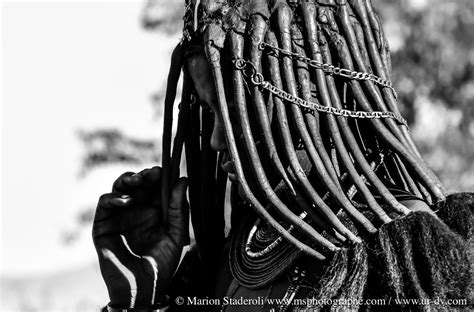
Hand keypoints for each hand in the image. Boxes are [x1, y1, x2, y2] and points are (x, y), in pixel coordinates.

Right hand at [92, 166, 188, 308]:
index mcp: (155, 211)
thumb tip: (183, 179)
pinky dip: (113, 198)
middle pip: (137, 184)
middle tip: (152, 174)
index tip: (165, 171)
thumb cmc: (162, 264)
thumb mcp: (176, 234)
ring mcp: (119, 217)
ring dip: (127, 179)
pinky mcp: (103, 225)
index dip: (159, 176)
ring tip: (137, 180)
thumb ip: (179, 208)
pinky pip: (104, 204)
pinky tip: (126, 200)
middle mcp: (137, 210)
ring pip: (119, 189)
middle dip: (144, 175)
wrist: (143, 290)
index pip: (155, 187)